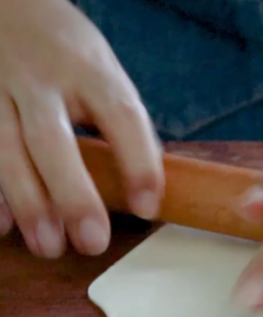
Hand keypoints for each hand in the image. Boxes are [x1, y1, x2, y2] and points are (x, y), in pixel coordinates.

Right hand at [0, 0, 162, 257]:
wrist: (9, 7)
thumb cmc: (69, 53)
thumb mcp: (104, 73)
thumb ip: (120, 121)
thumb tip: (144, 186)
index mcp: (91, 70)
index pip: (121, 116)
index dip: (138, 163)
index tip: (148, 207)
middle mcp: (41, 80)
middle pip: (53, 141)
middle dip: (72, 196)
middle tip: (93, 243)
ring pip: (6, 151)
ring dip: (29, 205)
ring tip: (50, 246)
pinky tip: (5, 226)